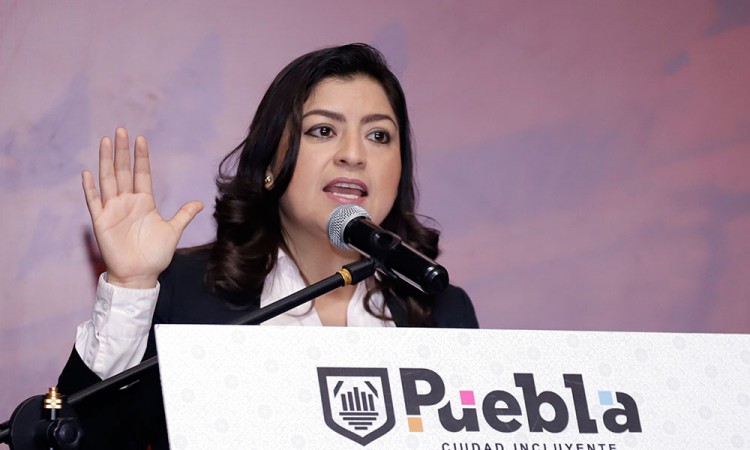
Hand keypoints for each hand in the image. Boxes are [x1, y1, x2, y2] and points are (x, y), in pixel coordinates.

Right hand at [82, 128, 202, 287]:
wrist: (140, 275)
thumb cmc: (155, 255)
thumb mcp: (173, 231)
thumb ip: (183, 215)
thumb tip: (199, 203)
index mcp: (144, 202)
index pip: (142, 174)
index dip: (141, 157)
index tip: (141, 138)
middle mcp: (127, 202)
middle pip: (124, 171)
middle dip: (123, 151)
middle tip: (121, 130)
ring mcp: (113, 210)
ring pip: (108, 180)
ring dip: (106, 161)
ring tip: (106, 141)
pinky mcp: (102, 222)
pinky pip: (94, 202)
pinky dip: (90, 188)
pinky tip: (87, 173)